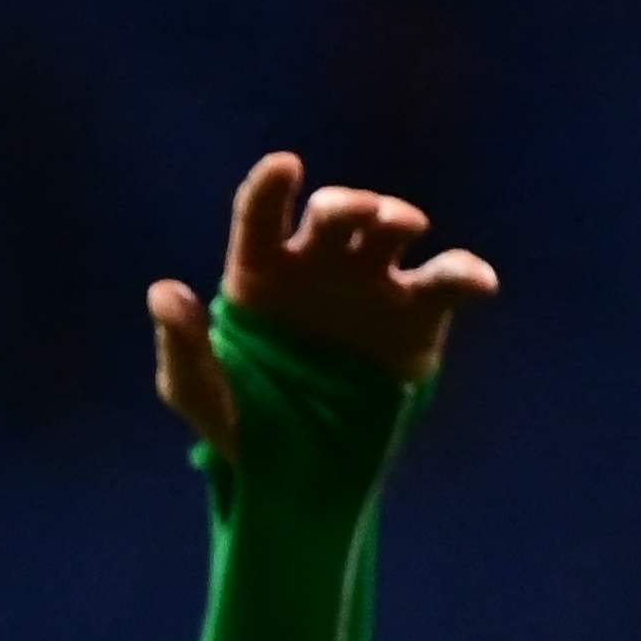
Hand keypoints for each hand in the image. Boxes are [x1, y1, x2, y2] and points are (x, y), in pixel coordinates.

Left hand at [149, 152, 498, 457]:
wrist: (302, 474)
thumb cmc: (241, 425)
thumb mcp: (197, 394)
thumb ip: (181, 346)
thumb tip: (164, 293)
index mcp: (261, 270)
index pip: (262, 212)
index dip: (272, 186)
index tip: (285, 167)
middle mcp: (320, 263)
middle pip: (336, 213)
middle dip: (346, 203)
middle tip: (353, 214)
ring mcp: (372, 284)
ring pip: (391, 230)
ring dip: (396, 216)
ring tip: (402, 226)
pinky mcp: (417, 317)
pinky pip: (446, 282)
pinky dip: (465, 274)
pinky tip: (477, 281)